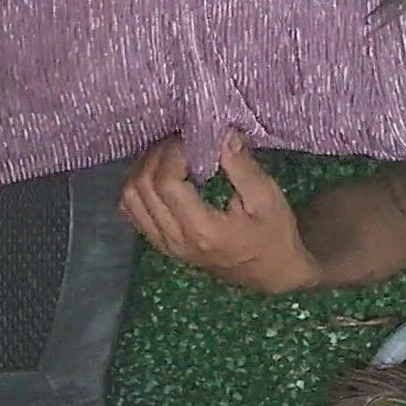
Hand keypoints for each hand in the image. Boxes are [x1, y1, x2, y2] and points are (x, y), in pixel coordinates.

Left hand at [118, 131, 322, 294]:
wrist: (272, 274)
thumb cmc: (274, 236)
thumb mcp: (268, 199)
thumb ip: (242, 166)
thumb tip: (221, 132)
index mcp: (201, 229)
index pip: (166, 182)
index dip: (172, 152)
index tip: (192, 137)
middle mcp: (175, 239)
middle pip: (141, 188)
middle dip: (156, 155)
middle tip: (179, 139)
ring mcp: (165, 244)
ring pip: (130, 199)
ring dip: (143, 169)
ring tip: (168, 153)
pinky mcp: (162, 244)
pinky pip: (133, 212)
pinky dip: (139, 187)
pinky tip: (159, 173)